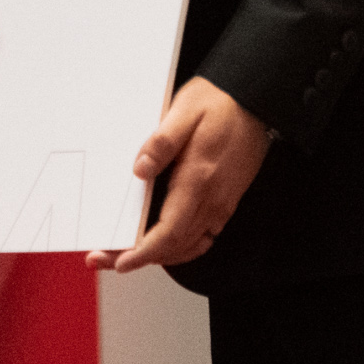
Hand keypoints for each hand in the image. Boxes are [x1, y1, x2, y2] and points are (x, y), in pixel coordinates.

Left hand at [86, 76, 270, 273]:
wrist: (255, 100)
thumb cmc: (220, 102)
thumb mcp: (185, 110)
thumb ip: (162, 142)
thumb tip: (140, 169)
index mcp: (198, 178)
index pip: (168, 232)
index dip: (143, 252)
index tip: (121, 262)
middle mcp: (213, 198)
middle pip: (174, 245)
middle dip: (140, 257)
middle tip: (108, 258)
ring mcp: (222, 202)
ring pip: (188, 245)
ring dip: (159, 254)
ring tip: (130, 253)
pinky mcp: (227, 200)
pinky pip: (203, 236)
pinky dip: (182, 247)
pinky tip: (167, 243)